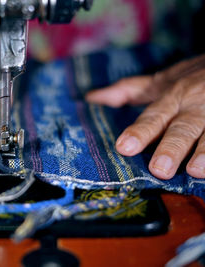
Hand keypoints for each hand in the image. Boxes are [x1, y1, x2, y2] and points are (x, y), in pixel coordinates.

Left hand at [86, 54, 204, 178]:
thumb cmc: (191, 77)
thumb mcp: (159, 81)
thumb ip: (127, 91)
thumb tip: (91, 98)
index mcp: (171, 98)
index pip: (152, 117)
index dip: (139, 132)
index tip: (124, 147)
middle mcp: (194, 107)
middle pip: (182, 129)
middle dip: (171, 148)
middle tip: (159, 169)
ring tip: (196, 171)